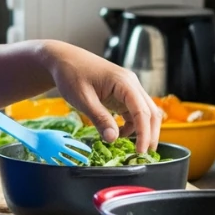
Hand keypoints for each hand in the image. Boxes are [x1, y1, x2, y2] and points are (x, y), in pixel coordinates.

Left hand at [41, 41, 161, 152]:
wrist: (63, 60)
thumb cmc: (72, 74)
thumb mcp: (83, 99)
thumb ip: (99, 118)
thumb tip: (113, 139)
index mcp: (124, 82)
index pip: (142, 110)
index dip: (144, 133)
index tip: (140, 151)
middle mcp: (130, 84)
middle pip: (150, 111)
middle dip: (150, 133)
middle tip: (144, 154)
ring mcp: (127, 88)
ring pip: (144, 112)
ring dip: (142, 129)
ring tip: (132, 146)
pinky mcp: (121, 94)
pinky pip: (133, 111)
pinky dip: (131, 125)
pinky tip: (119, 133)